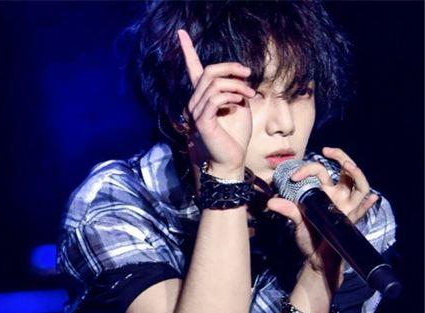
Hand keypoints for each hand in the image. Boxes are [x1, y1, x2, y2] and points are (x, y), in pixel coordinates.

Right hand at [177, 29, 256, 176]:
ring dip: (236, 84)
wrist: (231, 162)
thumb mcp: (239, 107)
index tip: (181, 33)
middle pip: (208, 71)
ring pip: (213, 83)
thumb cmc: (235, 137)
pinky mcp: (202, 122)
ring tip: (249, 95)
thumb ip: (236, 90)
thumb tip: (239, 77)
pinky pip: (215, 98)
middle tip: (248, 74)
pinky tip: (240, 101)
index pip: (193, 70)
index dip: (187, 50)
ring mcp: (196, 112)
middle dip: (230, 68)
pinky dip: (231, 95)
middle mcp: (195, 103)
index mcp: (203, 98)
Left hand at [265, 146, 379, 284]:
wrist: (315, 257)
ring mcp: (346, 207)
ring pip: (359, 186)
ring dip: (356, 175)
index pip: (320, 171)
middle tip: (329, 151)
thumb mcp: (296, 220)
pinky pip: (362, 211)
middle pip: (346, 171)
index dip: (307, 169)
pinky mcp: (349, 221)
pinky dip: (367, 204)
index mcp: (325, 192)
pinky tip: (372, 198)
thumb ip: (287, 209)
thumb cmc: (309, 236)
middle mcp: (338, 196)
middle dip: (341, 157)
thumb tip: (271, 202)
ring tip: (349, 167)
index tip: (293, 177)